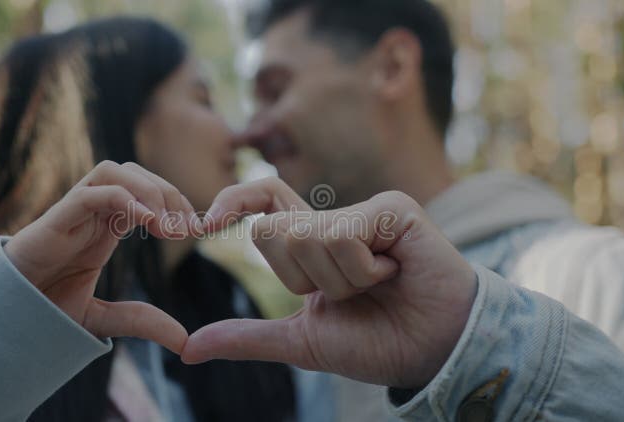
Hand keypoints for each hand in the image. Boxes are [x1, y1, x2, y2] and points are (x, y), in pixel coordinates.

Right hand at [5, 161, 200, 353]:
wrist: (5, 320)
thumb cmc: (45, 310)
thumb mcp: (103, 319)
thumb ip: (141, 322)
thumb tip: (184, 340)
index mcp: (104, 225)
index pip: (146, 191)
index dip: (175, 203)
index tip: (196, 230)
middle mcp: (90, 212)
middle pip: (136, 173)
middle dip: (168, 193)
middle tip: (186, 229)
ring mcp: (72, 212)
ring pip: (114, 171)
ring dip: (148, 191)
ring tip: (166, 228)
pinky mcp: (55, 220)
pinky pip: (92, 193)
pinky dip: (123, 198)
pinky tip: (146, 223)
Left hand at [182, 178, 477, 386]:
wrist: (434, 352)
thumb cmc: (377, 342)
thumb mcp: (302, 341)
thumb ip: (247, 337)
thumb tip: (189, 349)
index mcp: (312, 244)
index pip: (262, 205)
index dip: (231, 203)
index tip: (204, 223)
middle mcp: (334, 221)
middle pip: (273, 232)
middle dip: (305, 280)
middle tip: (352, 292)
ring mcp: (363, 210)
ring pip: (306, 236)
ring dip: (340, 281)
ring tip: (379, 284)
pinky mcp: (391, 208)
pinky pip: (342, 236)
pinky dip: (362, 270)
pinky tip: (394, 271)